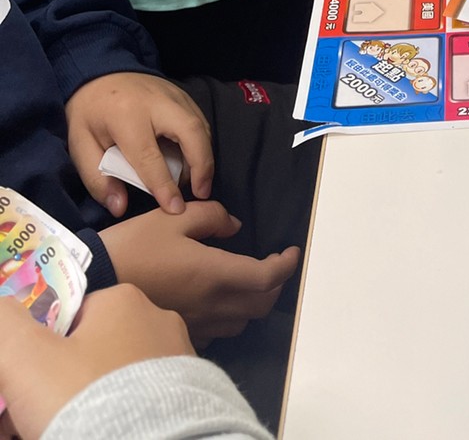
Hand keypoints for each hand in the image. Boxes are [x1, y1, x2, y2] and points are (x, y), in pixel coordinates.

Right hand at [0, 286, 193, 439]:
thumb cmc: (85, 398)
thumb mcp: (27, 358)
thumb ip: (7, 325)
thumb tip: (1, 306)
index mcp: (123, 301)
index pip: (67, 320)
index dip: (38, 358)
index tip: (24, 393)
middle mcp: (157, 322)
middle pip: (89, 355)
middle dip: (58, 388)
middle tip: (38, 421)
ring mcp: (179, 361)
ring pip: (115, 384)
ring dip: (86, 406)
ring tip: (66, 431)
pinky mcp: (189, 398)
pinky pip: (142, 406)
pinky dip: (119, 420)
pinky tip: (103, 435)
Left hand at [66, 73, 212, 216]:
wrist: (99, 72)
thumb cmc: (89, 113)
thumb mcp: (81, 145)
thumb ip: (98, 178)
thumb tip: (120, 207)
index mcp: (127, 116)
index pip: (149, 156)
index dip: (164, 185)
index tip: (175, 208)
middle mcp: (156, 102)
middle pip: (190, 131)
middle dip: (202, 164)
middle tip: (203, 192)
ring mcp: (173, 94)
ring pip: (200, 125)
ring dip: (204, 155)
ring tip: (200, 182)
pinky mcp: (182, 94)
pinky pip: (199, 119)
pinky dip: (202, 143)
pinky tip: (195, 161)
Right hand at [100, 203, 298, 345]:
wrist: (95, 283)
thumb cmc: (136, 246)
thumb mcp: (174, 217)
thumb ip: (212, 217)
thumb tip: (234, 227)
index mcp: (216, 274)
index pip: (266, 277)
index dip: (286, 265)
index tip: (292, 251)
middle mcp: (212, 304)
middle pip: (261, 304)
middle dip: (276, 284)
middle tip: (275, 263)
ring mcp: (197, 323)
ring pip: (242, 320)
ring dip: (254, 301)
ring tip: (250, 280)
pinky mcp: (182, 332)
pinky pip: (218, 331)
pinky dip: (230, 316)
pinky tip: (219, 298)